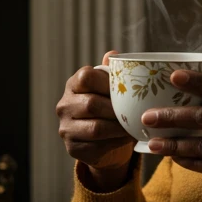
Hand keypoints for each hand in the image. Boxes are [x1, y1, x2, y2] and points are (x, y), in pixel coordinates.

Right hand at [56, 51, 134, 181]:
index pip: (86, 77)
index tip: (127, 91)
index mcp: (73, 84)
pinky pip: (96, 146)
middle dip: (117, 110)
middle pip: (92, 104)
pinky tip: (126, 139)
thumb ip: (112, 73)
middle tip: (136, 113)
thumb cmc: (109, 108)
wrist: (103, 141)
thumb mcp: (110, 89)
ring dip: (119, 129)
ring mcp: (65, 128)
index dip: (108, 83)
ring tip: (134, 127)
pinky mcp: (71, 148)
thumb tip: (112, 54)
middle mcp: (64, 105)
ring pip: (95, 128)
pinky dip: (115, 143)